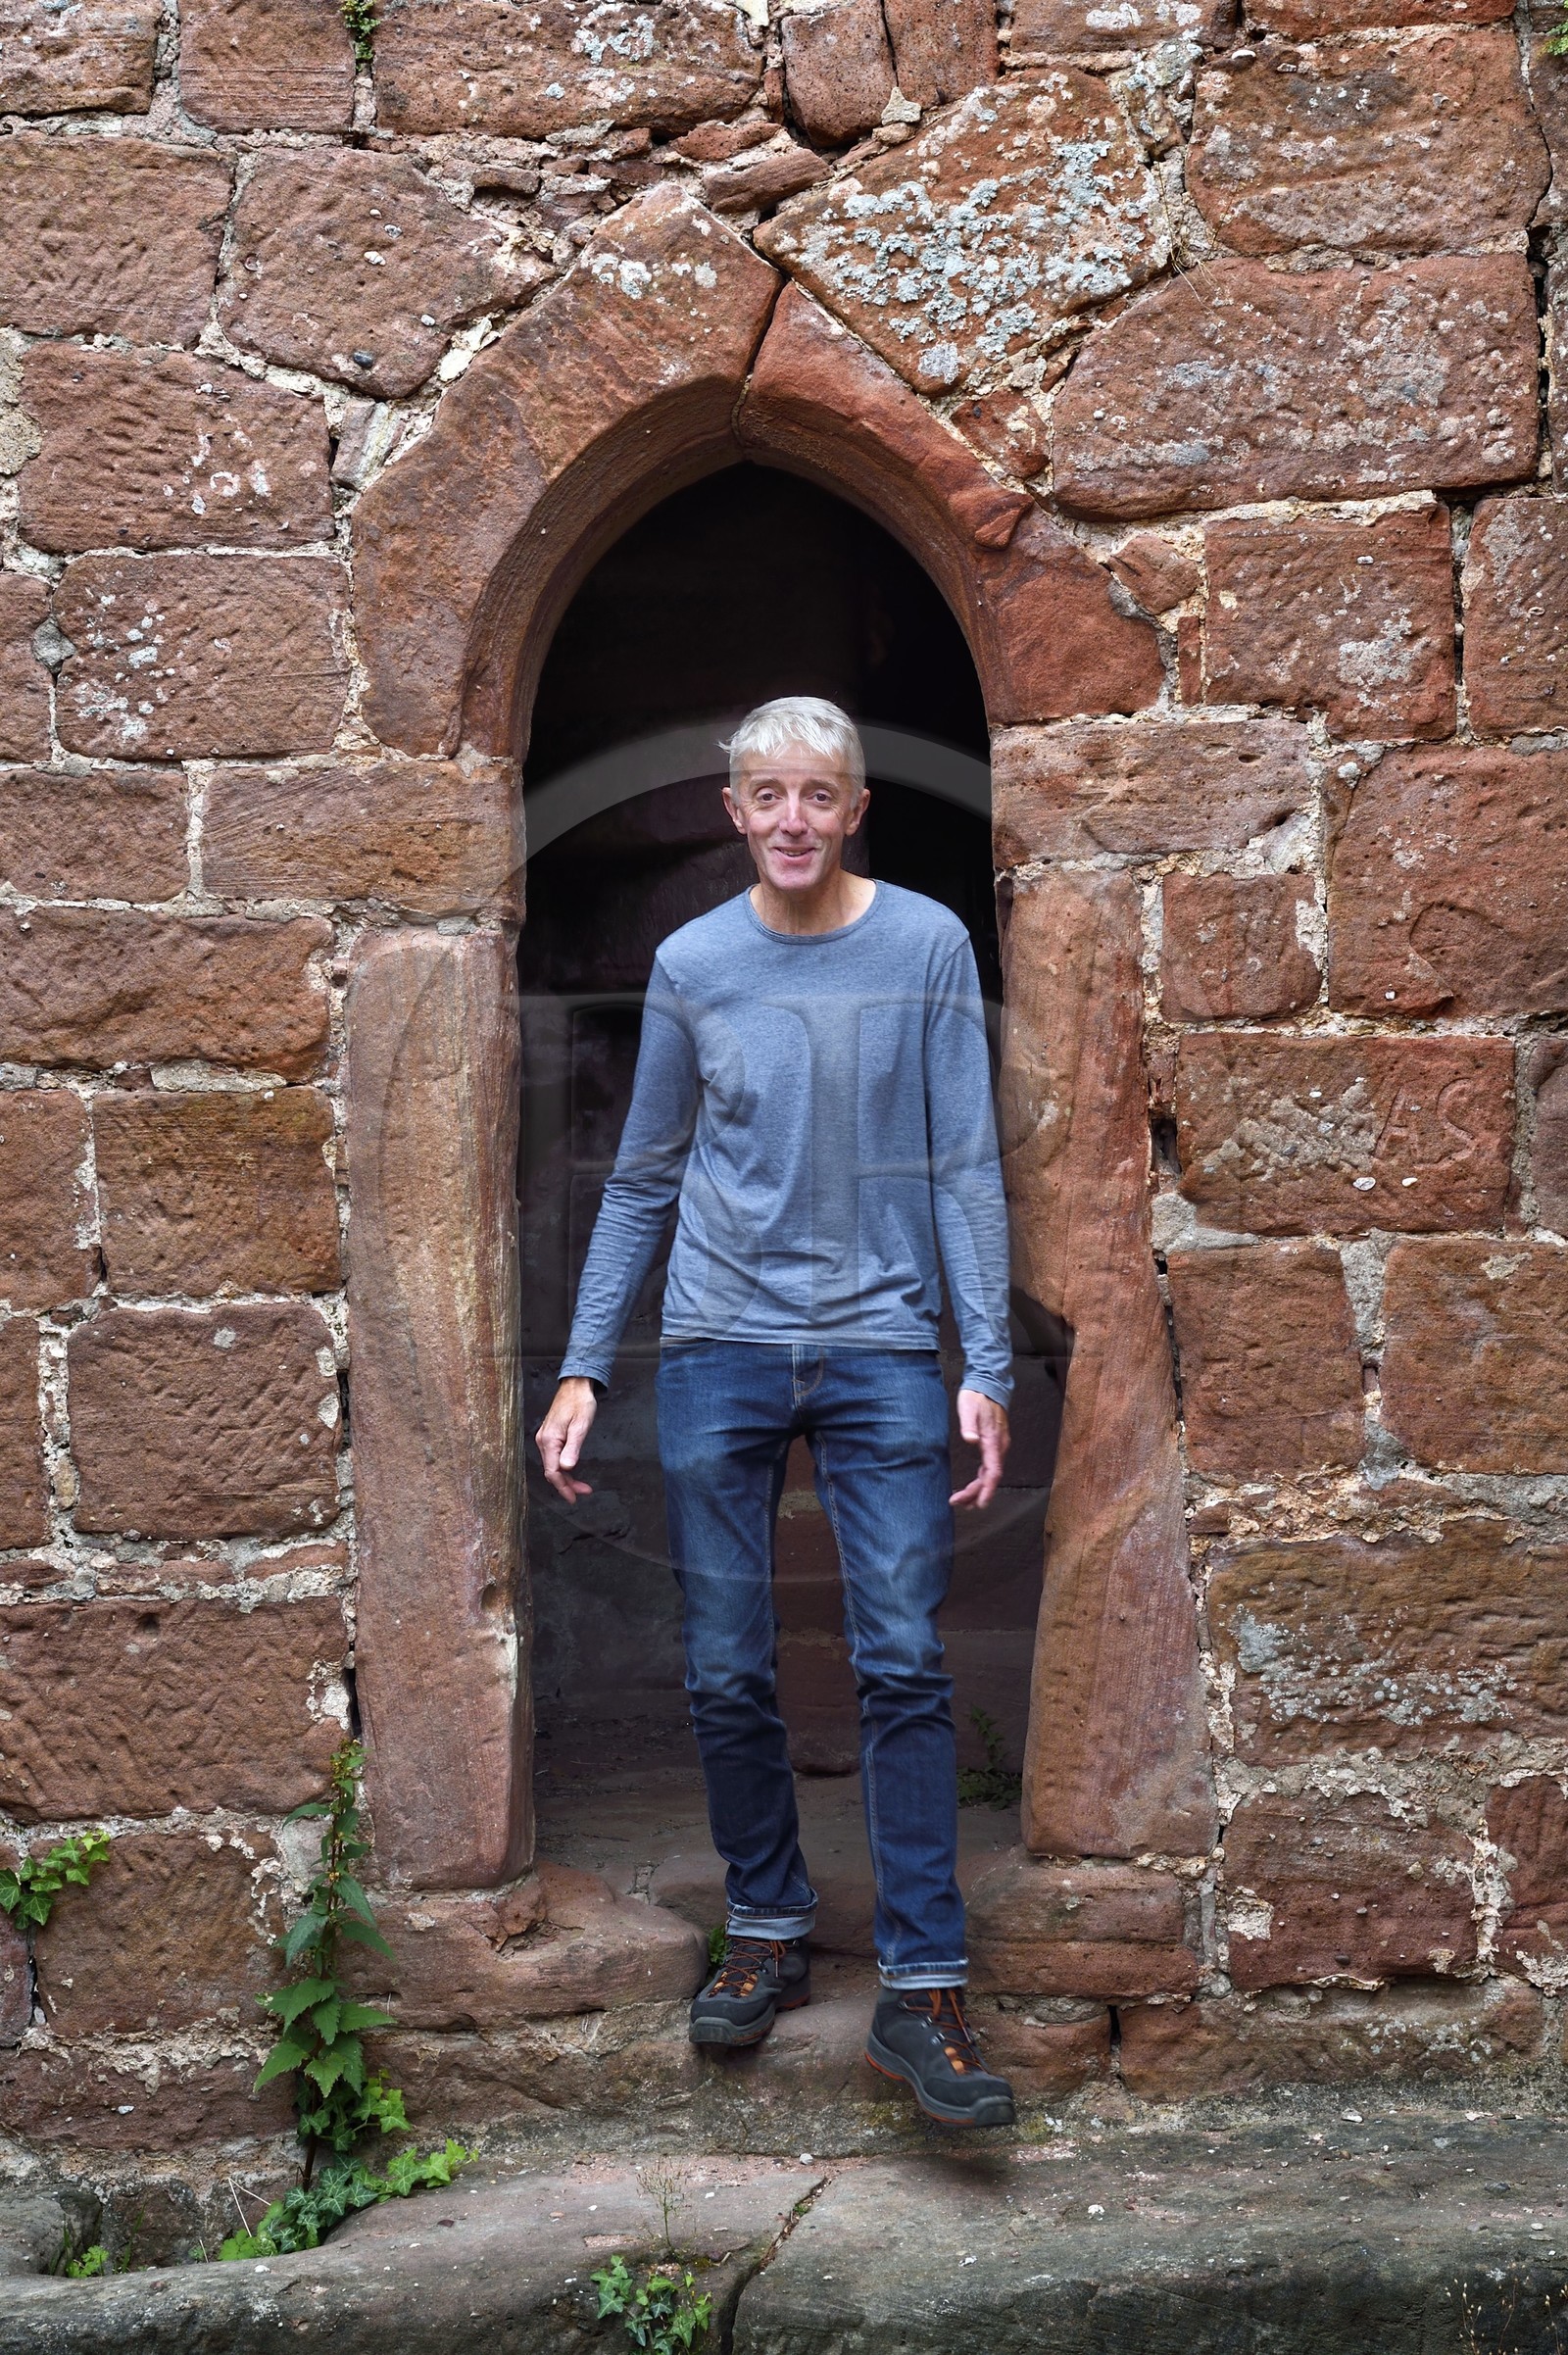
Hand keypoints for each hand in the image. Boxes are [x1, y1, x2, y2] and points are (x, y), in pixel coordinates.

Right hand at [535, 1377, 597, 1503]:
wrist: (575, 1386)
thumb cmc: (579, 1403)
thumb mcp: (580, 1426)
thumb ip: (573, 1448)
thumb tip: (567, 1468)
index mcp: (549, 1440)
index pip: (553, 1472)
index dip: (563, 1487)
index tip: (574, 1498)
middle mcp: (543, 1441)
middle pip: (552, 1471)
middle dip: (567, 1485)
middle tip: (583, 1493)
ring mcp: (545, 1439)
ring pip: (553, 1465)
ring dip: (566, 1478)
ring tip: (581, 1486)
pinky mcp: (550, 1436)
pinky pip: (554, 1457)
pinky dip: (563, 1467)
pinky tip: (572, 1472)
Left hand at [950, 1389, 1008, 1510]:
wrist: (987, 1385)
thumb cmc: (977, 1397)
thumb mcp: (968, 1408)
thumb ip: (969, 1425)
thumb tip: (970, 1440)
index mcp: (994, 1441)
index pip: (993, 1472)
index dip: (987, 1490)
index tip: (979, 1504)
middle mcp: (999, 1447)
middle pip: (991, 1478)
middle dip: (977, 1493)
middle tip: (959, 1503)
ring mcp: (998, 1446)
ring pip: (991, 1474)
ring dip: (979, 1489)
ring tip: (964, 1501)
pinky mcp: (993, 1445)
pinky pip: (990, 1468)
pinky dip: (982, 1480)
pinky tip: (974, 1485)